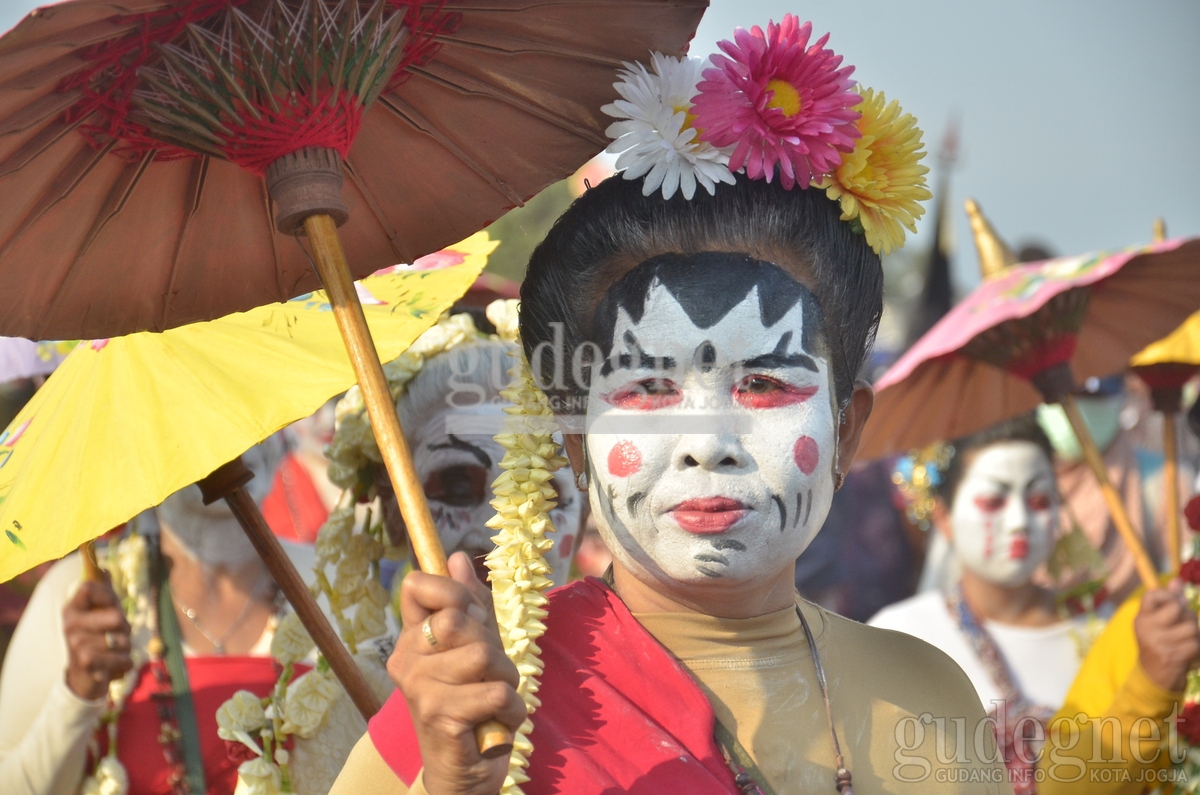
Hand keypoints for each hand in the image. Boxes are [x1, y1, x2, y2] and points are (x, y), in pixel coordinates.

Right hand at [62, 578, 132, 700]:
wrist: (84, 678)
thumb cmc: (96, 639)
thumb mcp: (99, 614)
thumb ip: (103, 591)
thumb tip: (103, 567)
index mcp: (72, 609)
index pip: (88, 587)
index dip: (108, 595)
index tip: (112, 606)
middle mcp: (70, 625)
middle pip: (116, 616)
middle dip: (125, 628)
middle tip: (115, 636)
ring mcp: (77, 645)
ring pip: (124, 640)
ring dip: (126, 648)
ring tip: (112, 652)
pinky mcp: (88, 663)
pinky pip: (125, 658)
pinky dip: (126, 663)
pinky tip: (113, 666)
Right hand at [389, 552, 525, 794]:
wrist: (465, 773)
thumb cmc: (473, 706)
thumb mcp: (476, 648)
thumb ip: (469, 605)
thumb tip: (456, 557)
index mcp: (410, 640)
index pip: (418, 586)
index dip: (454, 592)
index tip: (472, 617)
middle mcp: (405, 660)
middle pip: (458, 618)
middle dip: (491, 645)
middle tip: (489, 675)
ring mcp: (419, 688)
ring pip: (483, 655)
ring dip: (506, 679)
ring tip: (494, 701)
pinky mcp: (440, 716)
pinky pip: (496, 691)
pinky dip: (512, 709)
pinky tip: (497, 724)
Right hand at [1134, 579, 1199, 691]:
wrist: (1155, 676)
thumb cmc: (1159, 643)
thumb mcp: (1158, 622)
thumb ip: (1169, 602)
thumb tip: (1178, 581)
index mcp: (1142, 618)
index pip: (1153, 594)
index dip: (1169, 595)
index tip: (1174, 603)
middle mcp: (1147, 628)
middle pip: (1178, 608)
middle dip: (1187, 616)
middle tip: (1182, 627)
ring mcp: (1159, 642)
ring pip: (1191, 627)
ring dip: (1195, 635)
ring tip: (1185, 643)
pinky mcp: (1172, 656)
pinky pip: (1196, 644)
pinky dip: (1197, 649)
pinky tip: (1189, 654)